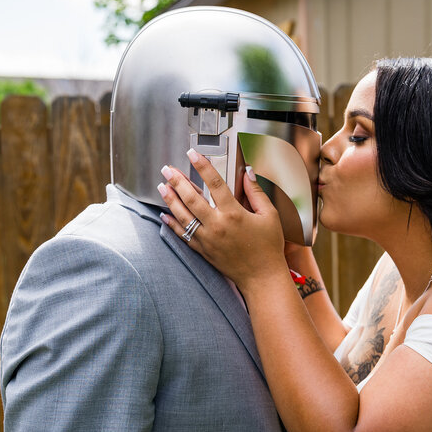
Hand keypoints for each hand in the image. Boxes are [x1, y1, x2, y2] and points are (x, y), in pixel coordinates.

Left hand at [158, 149, 287, 289]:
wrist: (262, 277)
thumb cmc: (268, 247)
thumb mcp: (269, 216)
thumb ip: (256, 193)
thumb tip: (248, 173)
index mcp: (234, 214)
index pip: (215, 184)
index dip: (202, 166)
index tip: (192, 154)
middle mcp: (217, 226)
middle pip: (192, 198)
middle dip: (177, 181)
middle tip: (167, 169)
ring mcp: (207, 239)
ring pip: (183, 216)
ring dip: (171, 199)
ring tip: (162, 186)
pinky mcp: (203, 251)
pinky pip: (183, 235)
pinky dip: (173, 224)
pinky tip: (165, 214)